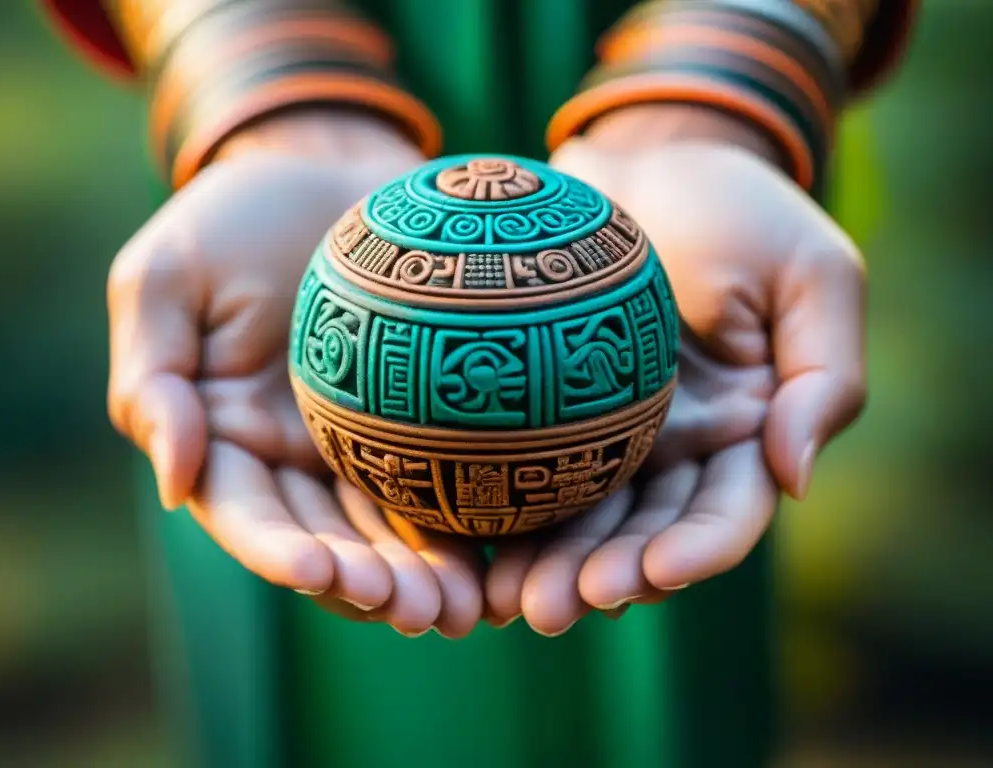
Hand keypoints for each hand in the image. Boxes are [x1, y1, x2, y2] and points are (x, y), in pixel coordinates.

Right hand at [108, 110, 483, 635]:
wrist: (326, 170)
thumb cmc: (235, 214)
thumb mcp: (164, 276)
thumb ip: (153, 377)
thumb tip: (177, 483)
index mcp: (228, 439)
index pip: (251, 516)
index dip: (283, 554)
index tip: (324, 576)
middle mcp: (297, 458)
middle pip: (331, 541)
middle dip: (368, 588)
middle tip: (417, 613)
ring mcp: (364, 441)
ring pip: (393, 528)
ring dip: (425, 576)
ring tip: (466, 608)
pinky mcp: (423, 418)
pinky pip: (449, 473)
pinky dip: (473, 518)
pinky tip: (510, 551)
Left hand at [485, 105, 865, 634]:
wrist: (652, 154)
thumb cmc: (741, 205)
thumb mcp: (814, 273)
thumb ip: (825, 376)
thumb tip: (796, 478)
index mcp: (744, 430)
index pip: (724, 513)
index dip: (691, 553)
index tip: (648, 575)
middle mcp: (674, 447)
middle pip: (640, 534)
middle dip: (601, 580)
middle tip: (548, 610)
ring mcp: (607, 427)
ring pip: (577, 514)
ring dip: (544, 564)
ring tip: (498, 600)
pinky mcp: (548, 401)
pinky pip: (521, 457)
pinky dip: (499, 503)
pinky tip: (460, 538)